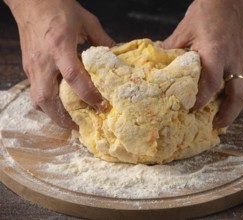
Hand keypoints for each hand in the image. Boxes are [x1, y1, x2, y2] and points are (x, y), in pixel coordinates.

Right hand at [4, 0, 114, 128]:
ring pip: (37, 99)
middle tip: (80, 125)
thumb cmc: (59, 8)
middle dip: (64, 117)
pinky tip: (58, 105)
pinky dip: (46, 103)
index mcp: (60, 46)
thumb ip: (103, 41)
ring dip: (53, 114)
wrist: (30, 0)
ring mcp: (32, 65)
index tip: (102, 106)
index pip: (74, 77)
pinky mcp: (28, 67)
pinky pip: (34, 92)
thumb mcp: (87, 21)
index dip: (89, 95)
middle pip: (47, 98)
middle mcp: (43, 60)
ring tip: (70, 120)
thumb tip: (117, 56)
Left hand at [162, 0, 242, 128]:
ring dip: (234, 107)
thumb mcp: (184, 30)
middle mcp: (233, 60)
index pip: (210, 84)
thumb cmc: (207, 12)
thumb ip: (171, 50)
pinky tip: (225, 92)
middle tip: (215, 126)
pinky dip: (234, 89)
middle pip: (238, 96)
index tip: (190, 111)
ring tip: (221, 116)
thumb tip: (157, 66)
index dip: (201, 101)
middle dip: (228, 116)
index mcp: (215, 52)